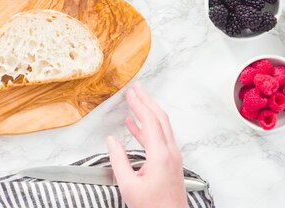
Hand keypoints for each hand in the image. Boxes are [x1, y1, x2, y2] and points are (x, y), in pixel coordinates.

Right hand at [106, 82, 186, 207]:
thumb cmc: (153, 207)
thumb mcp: (128, 185)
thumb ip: (118, 160)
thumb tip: (111, 140)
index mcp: (161, 155)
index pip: (150, 121)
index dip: (139, 105)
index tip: (130, 93)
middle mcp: (170, 153)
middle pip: (160, 118)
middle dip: (147, 101)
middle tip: (137, 88)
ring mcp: (173, 157)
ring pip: (162, 127)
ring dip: (148, 112)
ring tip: (136, 102)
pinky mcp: (170, 163)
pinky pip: (160, 138)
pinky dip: (147, 128)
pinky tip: (134, 126)